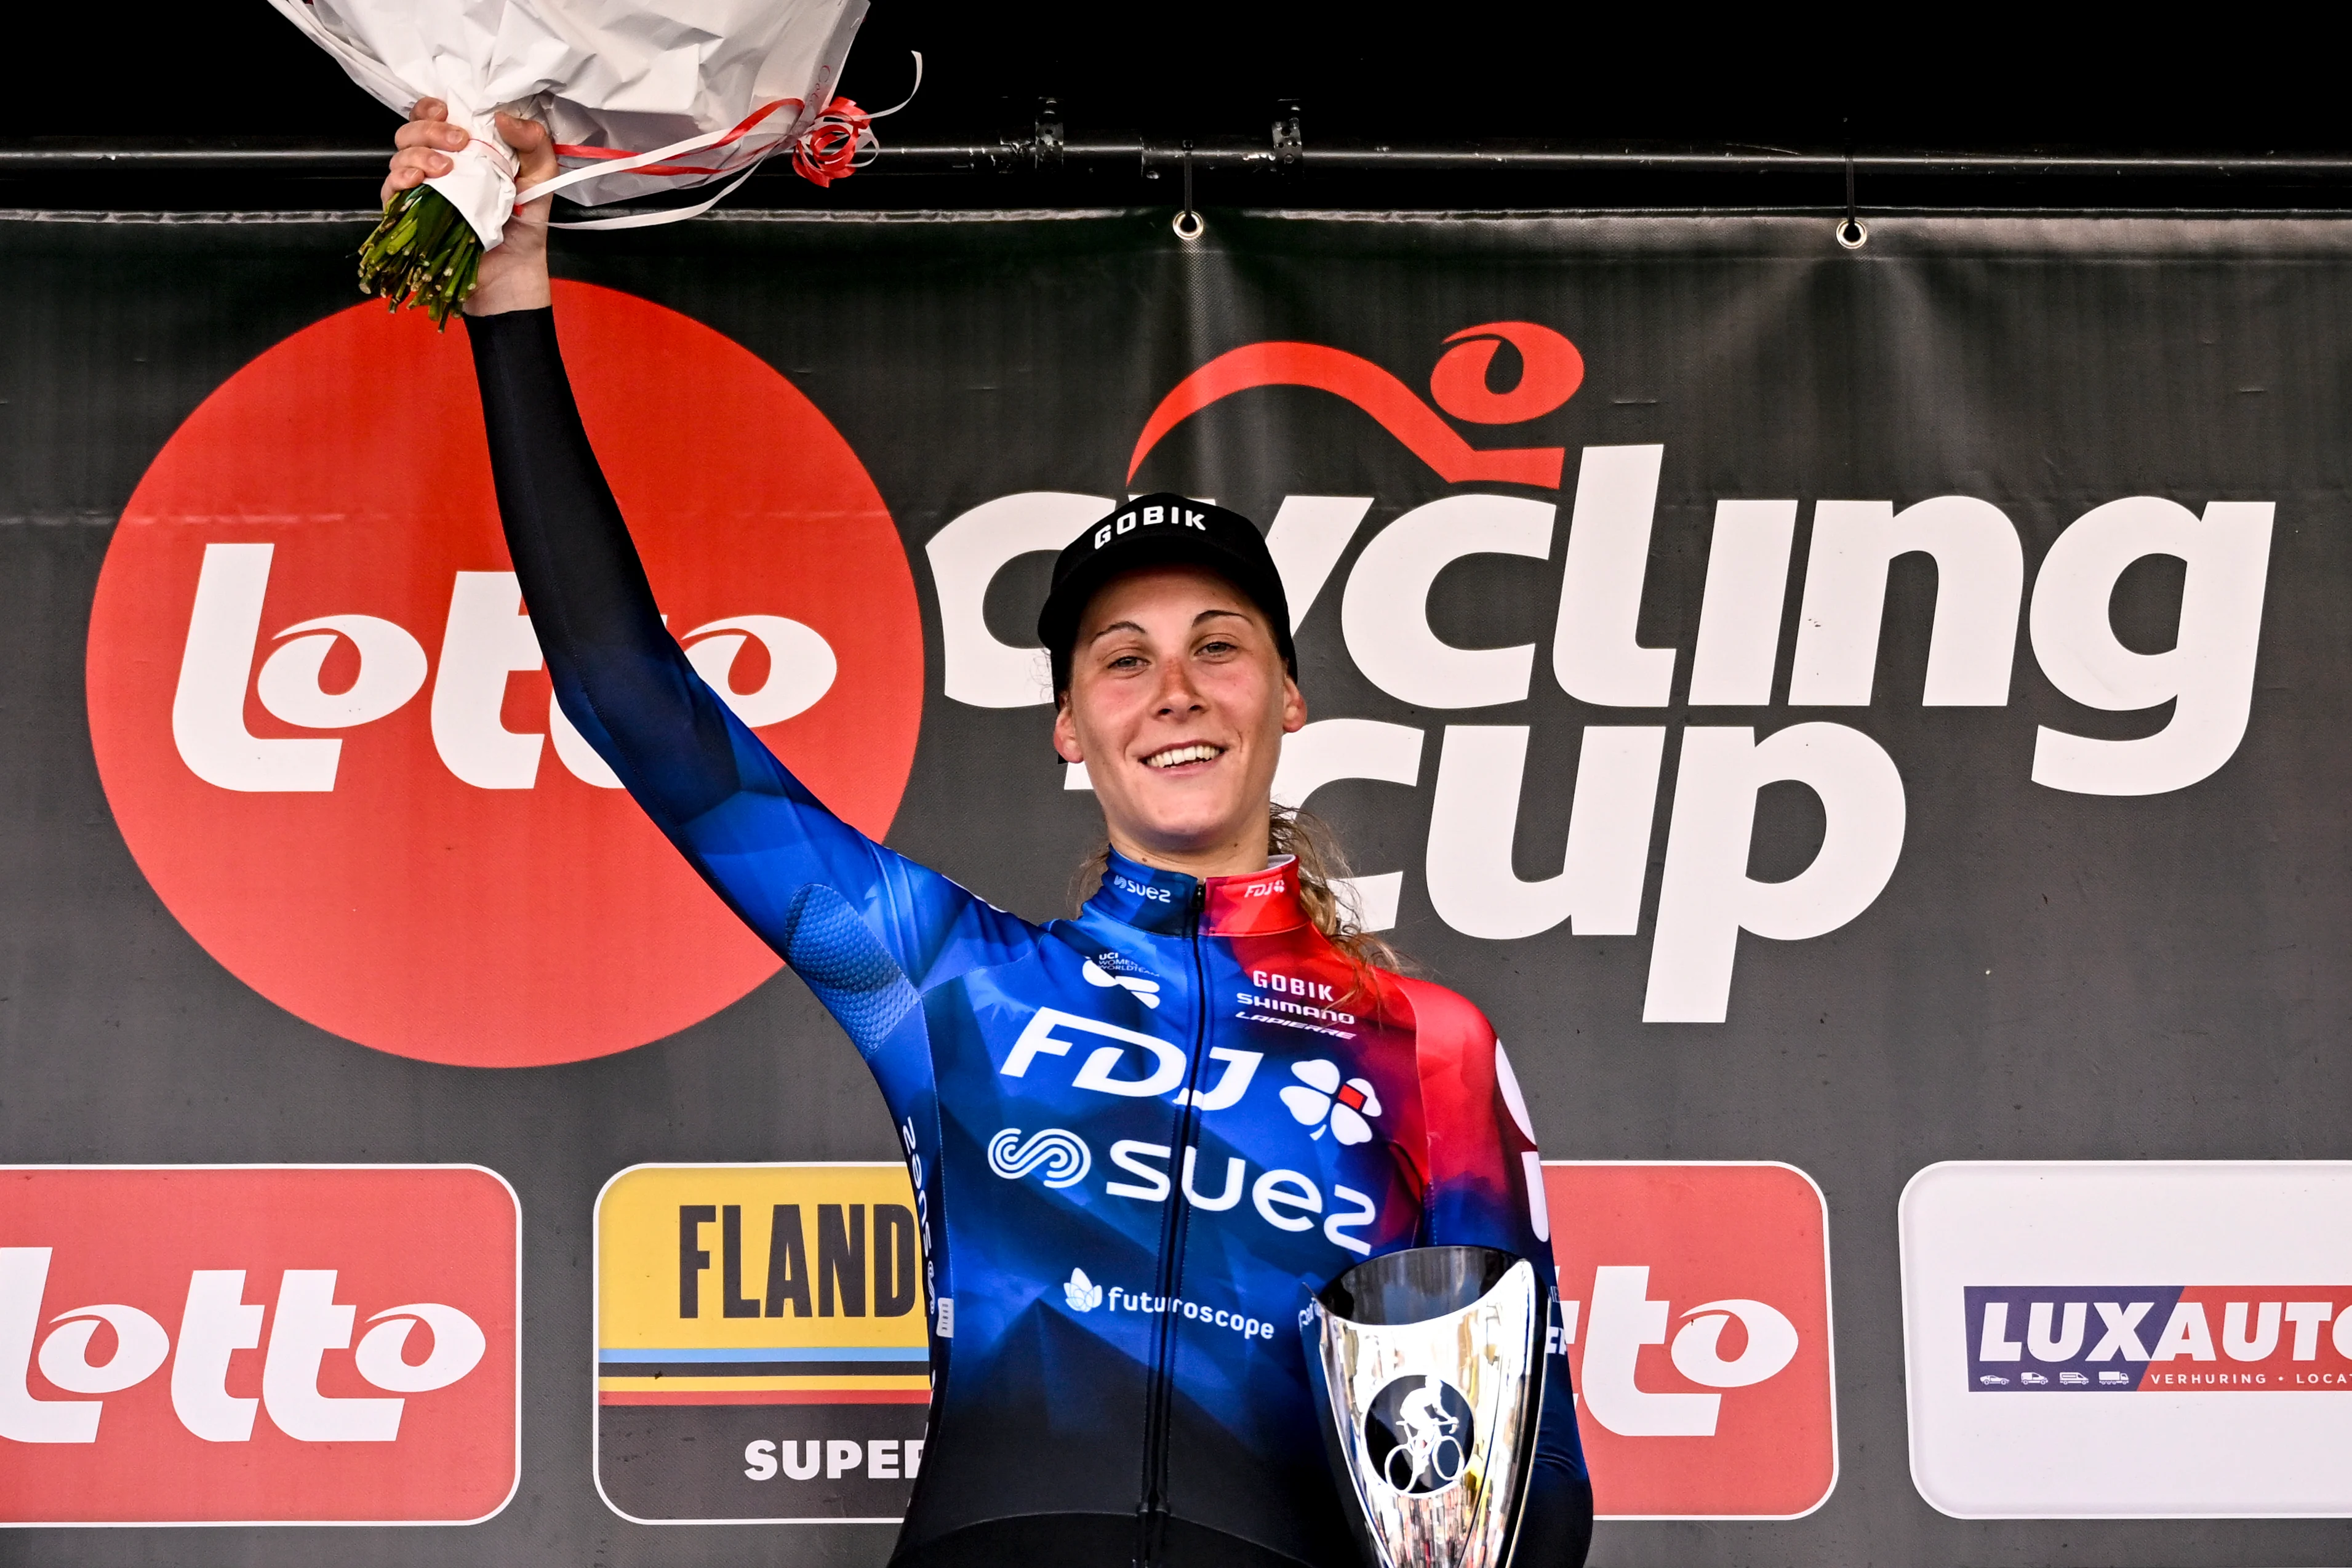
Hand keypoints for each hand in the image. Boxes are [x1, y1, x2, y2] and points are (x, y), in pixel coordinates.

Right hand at [385, 99, 557, 315]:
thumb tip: (502, 116)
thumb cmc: (525, 224)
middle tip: (459, 142)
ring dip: (419, 153)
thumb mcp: (541, 177)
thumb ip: (533, 142)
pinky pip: (390, 189)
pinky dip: (399, 179)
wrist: (514, 269)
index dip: (432, 108)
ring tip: (446, 168)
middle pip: (411, 131)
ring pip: (399, 155)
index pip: (432, 116)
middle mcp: (437, 165)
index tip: (448, 112)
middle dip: (429, 129)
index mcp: (462, 150)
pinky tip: (416, 180)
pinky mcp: (410, 215)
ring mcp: (421, 189)